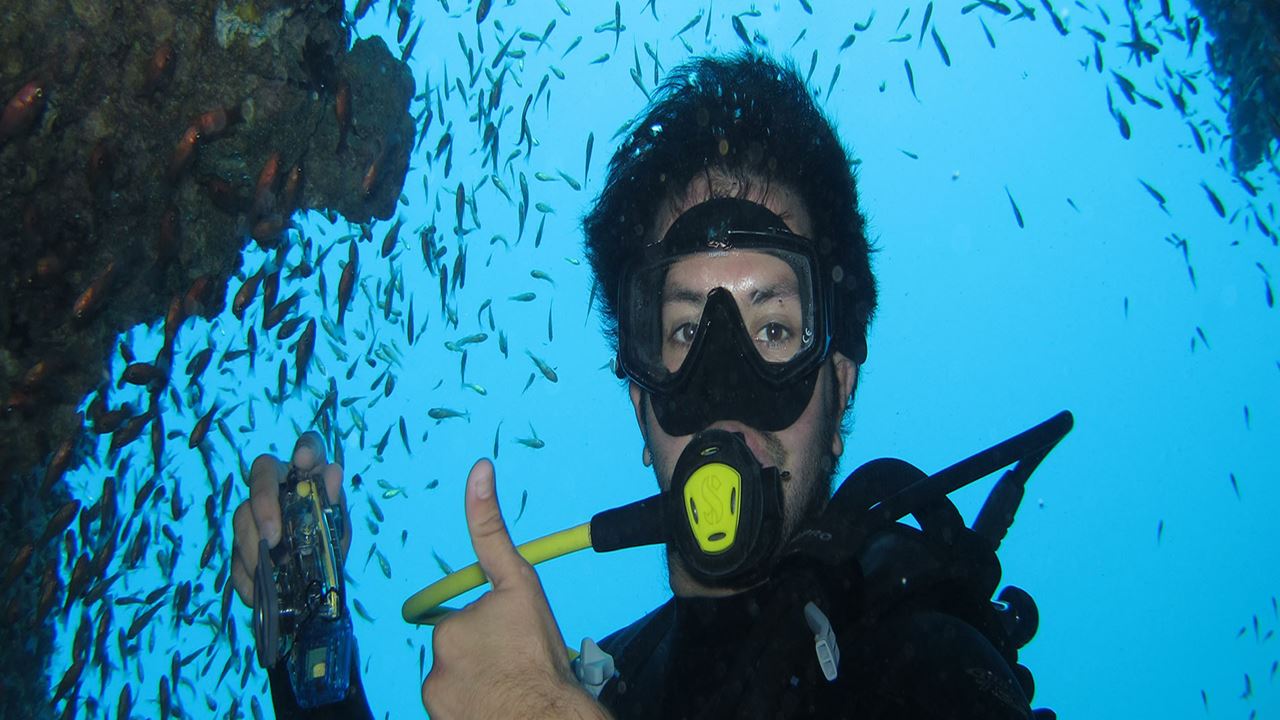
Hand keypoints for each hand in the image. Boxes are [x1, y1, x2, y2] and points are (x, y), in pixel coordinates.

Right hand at [230, 431, 350, 606]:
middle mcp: (279, 486)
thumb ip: (334, 505)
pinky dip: (244, 575)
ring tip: (268, 570)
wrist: (314, 588)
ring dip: (252, 545)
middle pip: (261, 472)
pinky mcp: (239, 543)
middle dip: (263, 502)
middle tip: (273, 536)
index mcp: (308, 476)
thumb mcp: (336, 529)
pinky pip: (233, 555)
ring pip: (241, 515)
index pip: (309, 447)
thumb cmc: (327, 545)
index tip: (303, 460)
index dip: (306, 447)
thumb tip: (332, 472)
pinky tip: (257, 589)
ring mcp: (254, 513)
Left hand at [422, 459, 610, 719]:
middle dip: (485, 656)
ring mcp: (436, 697)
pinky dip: (473, 708)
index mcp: (451, 626)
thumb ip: (491, 530)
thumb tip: (477, 467)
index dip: (491, 630)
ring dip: (480, 682)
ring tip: (512, 688)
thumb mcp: (521, 584)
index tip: (505, 639)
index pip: (464, 622)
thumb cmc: (538, 653)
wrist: (544, 716)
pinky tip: (497, 706)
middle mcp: (435, 663)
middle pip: (462, 653)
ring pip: (459, 682)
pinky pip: (457, 709)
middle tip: (517, 665)